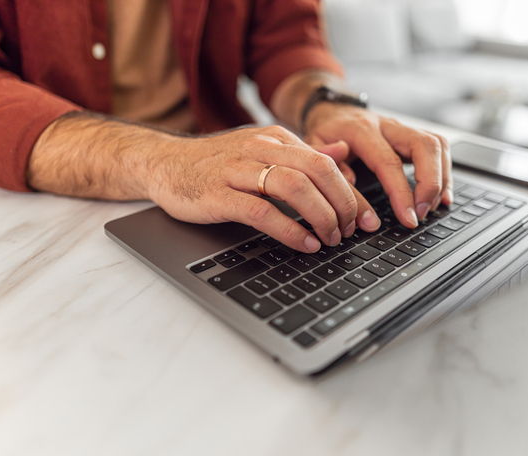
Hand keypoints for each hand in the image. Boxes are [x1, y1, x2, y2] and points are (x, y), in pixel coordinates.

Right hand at [147, 125, 377, 252]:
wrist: (164, 163)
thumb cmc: (215, 163)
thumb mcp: (262, 150)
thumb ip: (302, 152)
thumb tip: (342, 152)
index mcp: (275, 138)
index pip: (326, 162)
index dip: (350, 193)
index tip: (363, 219)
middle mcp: (260, 149)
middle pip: (317, 171)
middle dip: (342, 204)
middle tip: (348, 231)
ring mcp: (238, 170)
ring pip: (295, 187)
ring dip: (321, 216)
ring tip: (330, 239)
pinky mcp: (219, 195)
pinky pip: (263, 211)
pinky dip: (290, 230)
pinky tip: (304, 244)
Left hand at [304, 103, 452, 228]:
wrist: (331, 110)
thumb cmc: (324, 132)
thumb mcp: (314, 149)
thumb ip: (330, 167)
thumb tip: (350, 185)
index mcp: (361, 130)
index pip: (389, 162)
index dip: (402, 193)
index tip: (408, 217)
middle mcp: (388, 125)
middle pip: (425, 146)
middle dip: (430, 184)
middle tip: (422, 213)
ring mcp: (403, 128)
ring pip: (437, 145)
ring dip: (440, 179)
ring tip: (429, 208)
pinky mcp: (412, 135)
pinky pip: (439, 149)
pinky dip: (444, 174)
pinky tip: (440, 196)